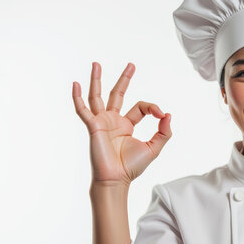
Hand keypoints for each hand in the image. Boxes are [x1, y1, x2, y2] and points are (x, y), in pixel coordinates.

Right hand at [72, 62, 171, 186]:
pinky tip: (76, 84)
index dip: (152, 107)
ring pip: (97, 96)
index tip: (161, 114)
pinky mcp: (93, 126)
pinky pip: (83, 110)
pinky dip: (78, 97)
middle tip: (131, 65)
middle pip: (118, 94)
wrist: (116, 180)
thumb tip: (168, 114)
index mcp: (127, 125)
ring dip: (97, 80)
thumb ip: (164, 132)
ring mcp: (102, 122)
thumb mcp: (154, 148)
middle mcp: (113, 121)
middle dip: (124, 79)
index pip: (141, 107)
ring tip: (96, 64)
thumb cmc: (132, 167)